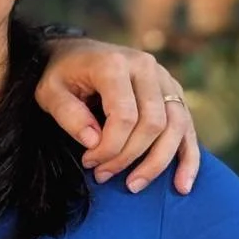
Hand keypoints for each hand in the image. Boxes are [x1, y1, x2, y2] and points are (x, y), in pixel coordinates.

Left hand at [36, 39, 199, 193]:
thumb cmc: (61, 75)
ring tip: (134, 185)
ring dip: (157, 163)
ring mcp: (164, 79)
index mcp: (115, 64)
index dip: (109, 147)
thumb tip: (95, 143)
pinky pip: (188, 127)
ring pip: (175, 127)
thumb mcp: (50, 93)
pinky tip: (183, 185)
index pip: (125, 116)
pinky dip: (188, 157)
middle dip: (128, 157)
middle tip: (103, 174)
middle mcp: (146, 67)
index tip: (89, 162)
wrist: (75, 52)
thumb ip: (69, 115)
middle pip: (153, 123)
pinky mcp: (173, 92)